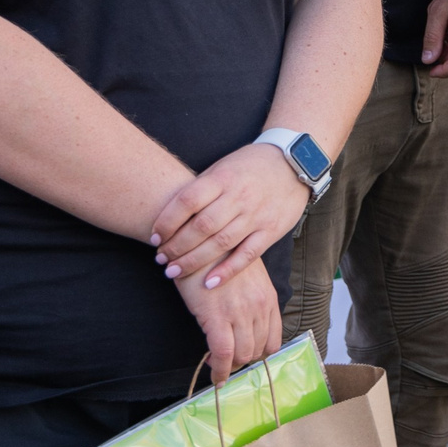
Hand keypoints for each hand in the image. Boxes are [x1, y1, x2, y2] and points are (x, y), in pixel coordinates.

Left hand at [150, 142, 312, 288]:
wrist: (293, 163)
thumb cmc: (250, 166)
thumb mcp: (223, 168)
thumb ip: (201, 190)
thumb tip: (170, 216)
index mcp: (222, 179)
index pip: (187, 201)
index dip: (166, 222)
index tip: (154, 237)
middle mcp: (238, 197)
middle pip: (201, 226)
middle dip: (176, 246)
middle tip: (161, 259)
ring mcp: (256, 215)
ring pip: (220, 243)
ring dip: (194, 261)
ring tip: (174, 271)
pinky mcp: (270, 230)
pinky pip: (247, 254)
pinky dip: (228, 270)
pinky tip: (209, 282)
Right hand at [177, 256, 282, 384]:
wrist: (198, 242)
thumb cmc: (218, 257)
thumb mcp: (247, 276)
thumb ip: (252, 298)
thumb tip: (246, 322)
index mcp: (268, 297)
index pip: (273, 339)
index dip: (260, 353)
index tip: (247, 356)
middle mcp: (259, 307)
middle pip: (259, 350)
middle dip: (244, 361)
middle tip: (228, 361)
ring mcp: (240, 313)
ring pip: (244, 355)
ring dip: (231, 366)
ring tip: (217, 363)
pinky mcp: (218, 318)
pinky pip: (224, 354)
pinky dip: (220, 370)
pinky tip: (215, 376)